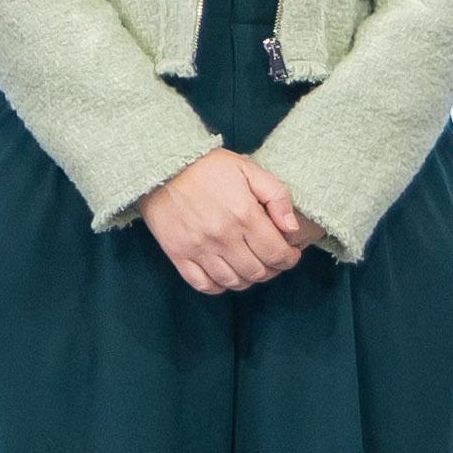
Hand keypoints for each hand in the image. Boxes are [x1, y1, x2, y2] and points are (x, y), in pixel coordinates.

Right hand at [139, 148, 310, 294]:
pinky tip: (224, 273)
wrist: (160, 166)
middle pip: (257, 272)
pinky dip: (219, 286)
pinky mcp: (178, 254)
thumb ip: (277, 195)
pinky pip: (204, 285)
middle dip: (271, 269)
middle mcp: (223, 236)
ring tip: (249, 266)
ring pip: (233, 282)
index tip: (290, 254)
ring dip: (247, 279)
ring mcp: (199, 248)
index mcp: (244, 214)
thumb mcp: (248, 169)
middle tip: (271, 259)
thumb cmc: (207, 166)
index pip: (276, 253)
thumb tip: (292, 228)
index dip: (289, 259)